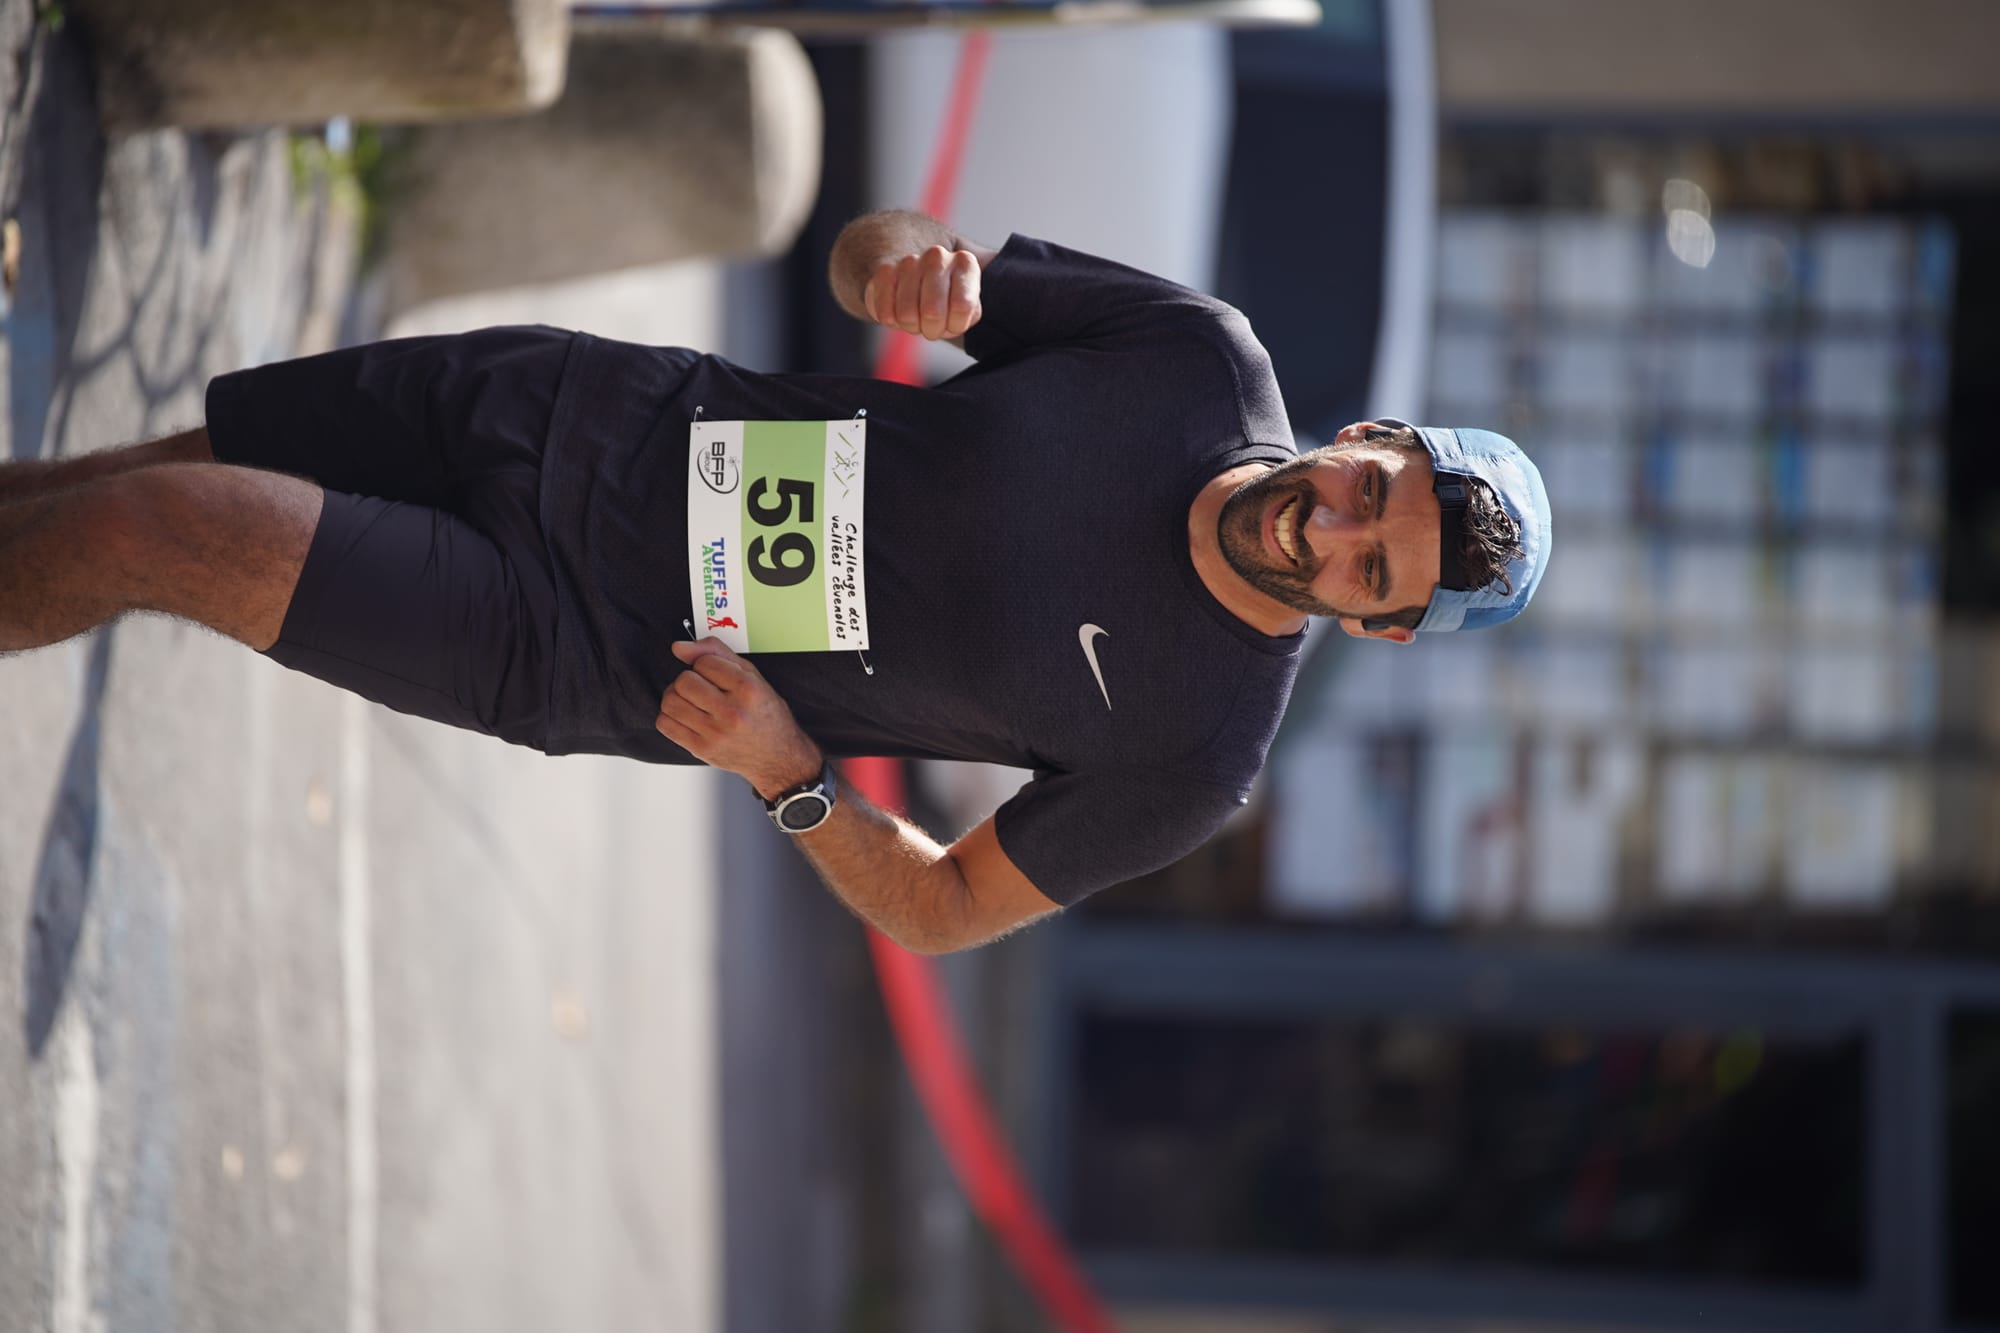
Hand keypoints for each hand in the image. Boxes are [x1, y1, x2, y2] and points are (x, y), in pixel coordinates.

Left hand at [658, 638, 822, 797]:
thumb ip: (717, 654)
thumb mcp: (752, 676)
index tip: (715, 676)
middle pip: (683, 681)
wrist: (778, 757)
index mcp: (748, 689)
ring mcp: (715, 734)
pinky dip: (670, 716)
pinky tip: (686, 717)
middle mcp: (732, 712)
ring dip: (676, 696)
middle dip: (688, 680)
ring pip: (670, 702)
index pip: (704, 662)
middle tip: (701, 688)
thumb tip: (679, 647)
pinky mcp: (702, 750)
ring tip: (691, 701)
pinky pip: (665, 724)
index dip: (705, 665)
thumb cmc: (765, 714)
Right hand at [863, 244, 981, 340]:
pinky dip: (892, 321)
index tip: (953, 320)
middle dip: (932, 329)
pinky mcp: (885, 271)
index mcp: (965, 263)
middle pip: (932, 313)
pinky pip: (886, 313)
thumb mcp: (969, 304)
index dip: (956, 324)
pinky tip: (898, 310)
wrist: (913, 274)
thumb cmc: (946, 298)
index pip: (962, 306)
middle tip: (932, 323)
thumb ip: (973, 308)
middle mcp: (938, 257)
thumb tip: (966, 306)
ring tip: (917, 315)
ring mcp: (910, 261)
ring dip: (911, 326)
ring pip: (907, 316)